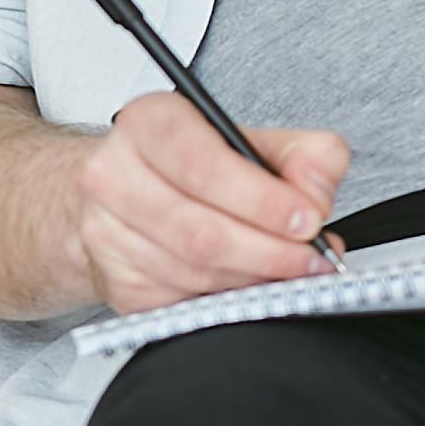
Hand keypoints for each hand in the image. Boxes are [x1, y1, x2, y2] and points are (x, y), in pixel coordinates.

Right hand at [69, 91, 350, 316]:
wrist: (130, 192)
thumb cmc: (195, 164)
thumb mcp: (255, 140)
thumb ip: (306, 155)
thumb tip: (317, 198)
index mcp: (149, 123)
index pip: (203, 166)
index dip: (262, 200)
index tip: (308, 220)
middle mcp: (114, 175)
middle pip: (200, 232)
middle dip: (271, 252)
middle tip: (312, 259)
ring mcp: (107, 234)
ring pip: (195, 273)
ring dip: (255, 278)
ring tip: (290, 270)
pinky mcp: (118, 283)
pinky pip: (184, 302)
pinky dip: (230, 298)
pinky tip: (251, 281)